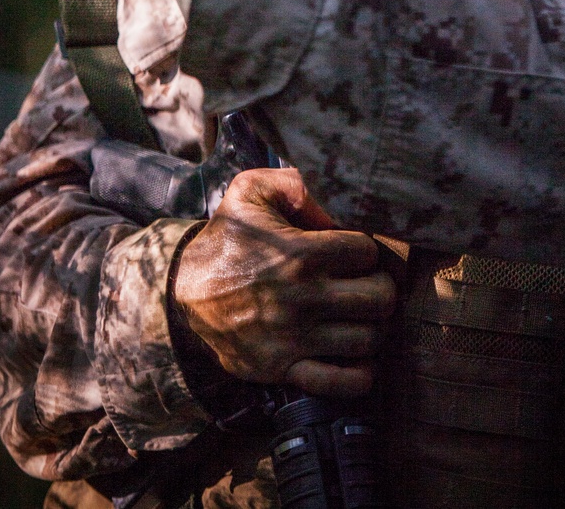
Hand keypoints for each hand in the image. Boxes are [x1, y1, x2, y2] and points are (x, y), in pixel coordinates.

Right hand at [173, 167, 395, 397]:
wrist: (183, 290)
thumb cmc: (225, 238)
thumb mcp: (250, 191)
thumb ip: (294, 181)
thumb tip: (331, 199)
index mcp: (299, 253)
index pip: (367, 251)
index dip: (367, 248)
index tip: (355, 251)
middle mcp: (301, 298)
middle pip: (380, 298)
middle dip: (381, 287)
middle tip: (367, 283)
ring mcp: (294, 338)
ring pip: (368, 340)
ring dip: (374, 326)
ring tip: (361, 315)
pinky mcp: (282, 369)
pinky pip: (341, 383)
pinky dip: (360, 373)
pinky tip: (357, 355)